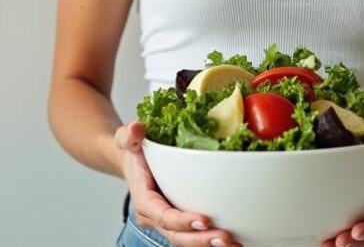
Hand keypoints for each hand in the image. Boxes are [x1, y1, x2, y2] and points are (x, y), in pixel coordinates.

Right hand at [114, 120, 243, 246]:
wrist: (134, 163)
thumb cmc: (135, 153)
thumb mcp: (128, 139)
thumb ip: (129, 136)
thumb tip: (136, 129)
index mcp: (145, 200)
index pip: (162, 215)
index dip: (181, 221)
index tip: (203, 220)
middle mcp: (157, 217)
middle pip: (178, 235)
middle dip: (201, 239)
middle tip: (225, 238)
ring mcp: (170, 222)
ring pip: (188, 240)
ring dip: (210, 244)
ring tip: (235, 244)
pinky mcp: (182, 222)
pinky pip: (196, 235)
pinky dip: (212, 240)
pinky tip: (236, 241)